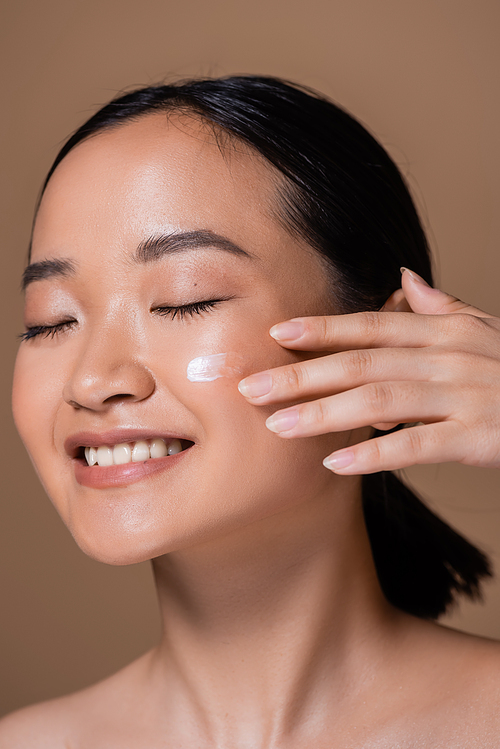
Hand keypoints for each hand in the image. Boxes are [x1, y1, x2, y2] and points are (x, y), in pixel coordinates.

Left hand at [238, 269, 499, 473]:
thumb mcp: (486, 333)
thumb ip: (443, 308)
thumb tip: (405, 277)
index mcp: (446, 330)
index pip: (372, 324)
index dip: (321, 328)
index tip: (274, 334)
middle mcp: (450, 356)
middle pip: (362, 361)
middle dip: (302, 374)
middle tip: (251, 386)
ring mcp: (465, 395)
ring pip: (380, 399)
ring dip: (323, 413)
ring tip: (278, 426)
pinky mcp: (481, 436)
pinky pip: (418, 445)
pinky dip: (374, 454)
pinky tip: (335, 463)